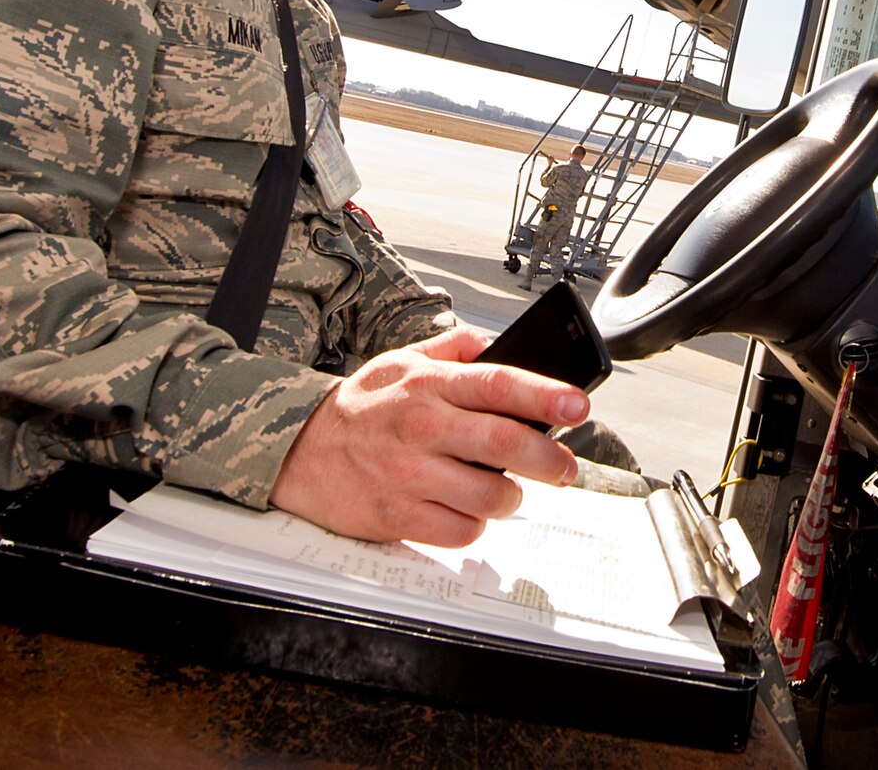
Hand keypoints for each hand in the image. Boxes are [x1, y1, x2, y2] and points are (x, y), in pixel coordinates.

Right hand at [269, 325, 588, 546]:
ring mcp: (410, 476)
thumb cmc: (359, 408)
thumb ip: (455, 348)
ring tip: (506, 489)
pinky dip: (476, 524)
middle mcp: (423, 428)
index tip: (579, 406)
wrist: (298, 452)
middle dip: (550, 459)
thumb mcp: (402, 360)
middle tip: (564, 467)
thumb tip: (499, 345)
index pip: (499, 384)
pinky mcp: (399, 517)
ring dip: (511, 497)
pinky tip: (467, 509)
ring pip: (490, 497)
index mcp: (429, 385)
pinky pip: (462, 531)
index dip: (546, 396)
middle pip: (506, 445)